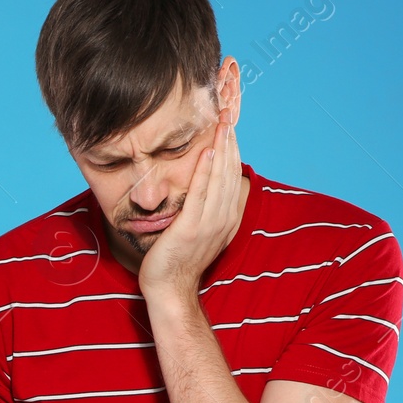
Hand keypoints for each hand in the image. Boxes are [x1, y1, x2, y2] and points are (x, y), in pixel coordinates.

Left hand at [138, 102, 243, 301]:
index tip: (229, 126)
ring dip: (222, 148)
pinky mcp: (192, 228)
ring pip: (220, 179)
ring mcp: (209, 224)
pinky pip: (201, 194)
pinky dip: (206, 172)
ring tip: (222, 123)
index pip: (233, 176)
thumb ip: (206, 211)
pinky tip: (207, 152)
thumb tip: (205, 189)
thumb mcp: (198, 232)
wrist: (169, 289)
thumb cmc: (177, 261)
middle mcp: (223, 219)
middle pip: (231, 172)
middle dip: (230, 141)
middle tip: (228, 113)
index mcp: (226, 219)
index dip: (233, 149)